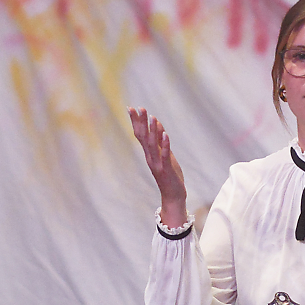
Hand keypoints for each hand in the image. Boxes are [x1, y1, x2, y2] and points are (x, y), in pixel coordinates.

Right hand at [128, 108, 188, 226]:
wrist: (173, 196)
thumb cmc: (170, 176)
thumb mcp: (166, 155)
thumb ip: (161, 142)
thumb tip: (157, 125)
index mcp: (149, 154)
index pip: (140, 135)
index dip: (136, 121)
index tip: (131, 108)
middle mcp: (150, 157)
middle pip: (143, 137)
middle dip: (140, 122)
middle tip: (137, 108)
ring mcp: (157, 163)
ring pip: (152, 145)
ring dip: (152, 130)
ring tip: (151, 117)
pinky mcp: (166, 169)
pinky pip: (164, 155)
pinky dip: (164, 144)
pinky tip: (164, 134)